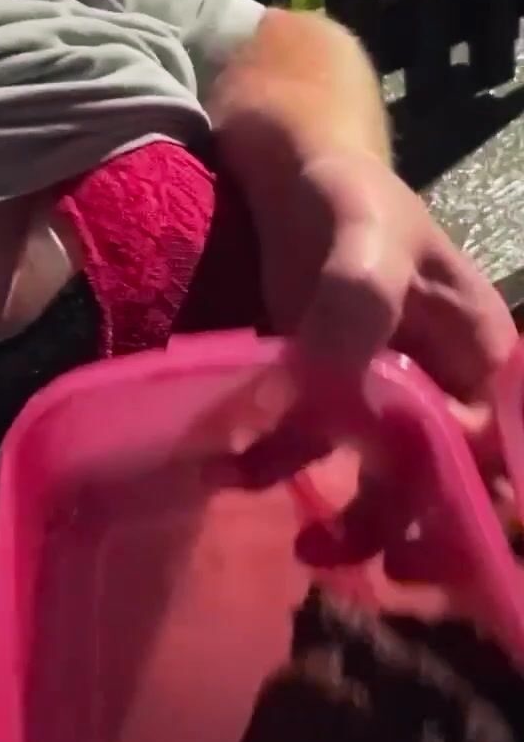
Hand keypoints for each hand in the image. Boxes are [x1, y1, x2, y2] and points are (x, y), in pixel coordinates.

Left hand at [249, 148, 517, 568]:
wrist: (290, 172)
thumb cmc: (348, 196)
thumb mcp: (364, 235)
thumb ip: (360, 301)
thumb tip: (333, 388)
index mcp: (481, 356)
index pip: (501, 452)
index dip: (481, 510)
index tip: (437, 554)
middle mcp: (445, 385)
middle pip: (453, 484)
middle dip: (420, 534)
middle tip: (376, 569)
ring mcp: (386, 394)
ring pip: (392, 484)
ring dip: (358, 524)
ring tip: (308, 543)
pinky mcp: (328, 394)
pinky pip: (321, 453)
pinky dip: (287, 470)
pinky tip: (244, 470)